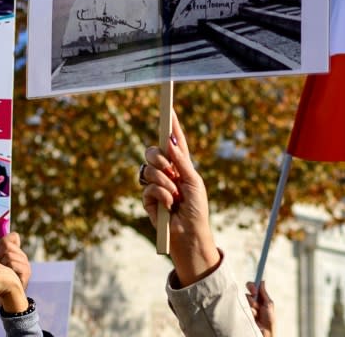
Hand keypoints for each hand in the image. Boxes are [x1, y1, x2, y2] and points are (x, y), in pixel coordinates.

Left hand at [0, 232, 30, 290]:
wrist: (7, 298)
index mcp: (17, 253)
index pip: (14, 236)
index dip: (3, 241)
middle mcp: (23, 257)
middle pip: (8, 245)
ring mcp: (26, 264)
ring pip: (9, 255)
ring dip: (2, 263)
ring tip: (3, 272)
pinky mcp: (26, 273)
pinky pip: (14, 264)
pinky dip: (9, 269)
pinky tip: (9, 275)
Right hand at [141, 109, 219, 286]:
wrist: (189, 235)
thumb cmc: (197, 210)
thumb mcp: (194, 182)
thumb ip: (181, 162)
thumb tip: (171, 142)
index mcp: (181, 166)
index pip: (175, 142)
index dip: (172, 126)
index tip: (168, 109)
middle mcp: (167, 173)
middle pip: (153, 152)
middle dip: (159, 157)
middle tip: (169, 168)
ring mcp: (156, 185)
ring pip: (148, 169)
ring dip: (163, 181)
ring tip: (174, 195)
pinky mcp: (148, 199)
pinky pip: (148, 187)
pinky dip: (161, 195)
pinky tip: (170, 206)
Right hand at [246, 281, 274, 336]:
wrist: (265, 330)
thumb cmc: (269, 319)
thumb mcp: (268, 304)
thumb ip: (264, 292)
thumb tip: (262, 281)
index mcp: (259, 297)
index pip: (252, 287)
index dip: (252, 286)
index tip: (254, 290)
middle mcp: (252, 301)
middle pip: (247, 292)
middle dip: (252, 296)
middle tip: (255, 302)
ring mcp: (247, 306)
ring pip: (245, 299)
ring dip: (252, 305)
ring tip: (257, 313)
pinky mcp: (243, 311)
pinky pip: (243, 306)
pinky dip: (250, 310)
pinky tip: (253, 316)